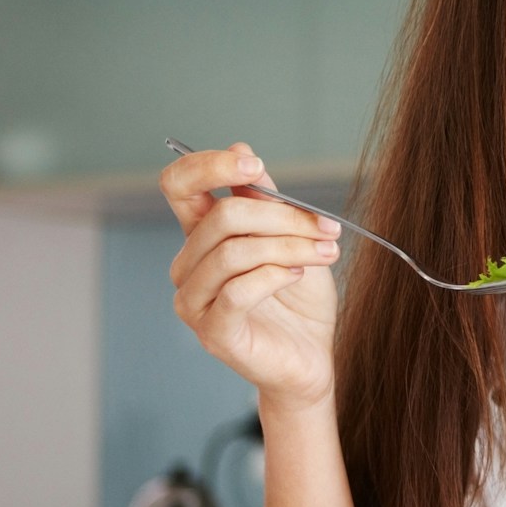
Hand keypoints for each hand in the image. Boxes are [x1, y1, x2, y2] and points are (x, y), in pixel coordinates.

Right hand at [161, 142, 340, 408]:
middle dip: (283, 216)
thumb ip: (265, 199)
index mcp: (202, 237)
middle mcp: (189, 266)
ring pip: (234, 251)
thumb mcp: (290, 237)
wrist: (311, 357)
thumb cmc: (299, 299)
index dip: (209, 166)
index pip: (178, 186)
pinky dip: (275, 275)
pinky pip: (238, 290)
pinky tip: (300, 275)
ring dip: (290, 246)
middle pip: (222, 216)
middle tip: (326, 228)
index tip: (254, 166)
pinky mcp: (213, 331)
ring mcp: (194, 301)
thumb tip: (240, 149)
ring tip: (327, 252)